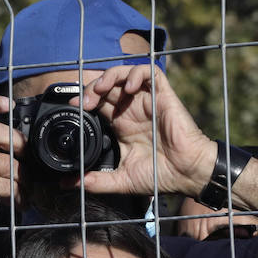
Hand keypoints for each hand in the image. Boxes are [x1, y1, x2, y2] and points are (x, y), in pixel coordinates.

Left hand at [75, 64, 213, 197]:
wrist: (186, 174)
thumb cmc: (160, 175)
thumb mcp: (121, 180)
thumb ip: (96, 181)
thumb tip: (70, 184)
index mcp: (122, 125)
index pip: (99, 103)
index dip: (84, 100)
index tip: (73, 108)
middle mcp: (133, 110)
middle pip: (108, 86)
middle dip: (92, 88)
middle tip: (83, 102)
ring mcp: (148, 101)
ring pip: (125, 74)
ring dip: (109, 77)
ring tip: (100, 90)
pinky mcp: (164, 95)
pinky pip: (150, 73)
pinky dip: (136, 74)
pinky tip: (128, 88)